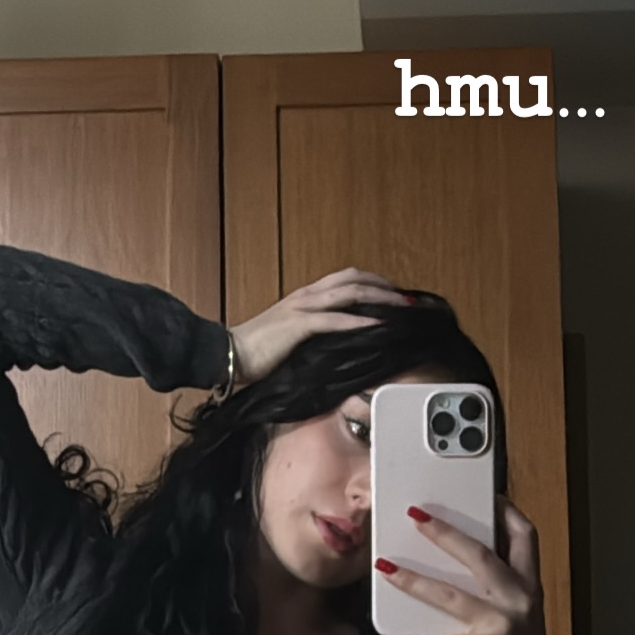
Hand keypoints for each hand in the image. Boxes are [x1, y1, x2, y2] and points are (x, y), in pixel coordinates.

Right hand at [231, 266, 410, 384]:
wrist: (229, 354)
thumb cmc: (258, 350)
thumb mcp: (292, 335)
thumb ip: (313, 331)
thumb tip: (339, 339)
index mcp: (305, 296)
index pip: (345, 279)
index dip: (372, 282)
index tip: (392, 294)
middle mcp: (306, 296)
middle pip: (353, 280)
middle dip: (383, 286)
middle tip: (406, 298)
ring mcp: (302, 308)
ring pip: (348, 293)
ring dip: (378, 298)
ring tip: (400, 306)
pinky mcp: (298, 325)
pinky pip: (334, 320)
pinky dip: (358, 321)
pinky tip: (377, 326)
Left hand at [381, 494, 561, 634]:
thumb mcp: (519, 613)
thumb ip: (498, 587)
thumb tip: (454, 560)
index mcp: (530, 585)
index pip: (526, 536)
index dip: (505, 511)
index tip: (483, 493)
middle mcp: (521, 599)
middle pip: (482, 555)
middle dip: (446, 533)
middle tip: (416, 515)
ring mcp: (502, 625)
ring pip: (451, 594)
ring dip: (414, 579)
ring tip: (385, 566)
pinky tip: (396, 631)